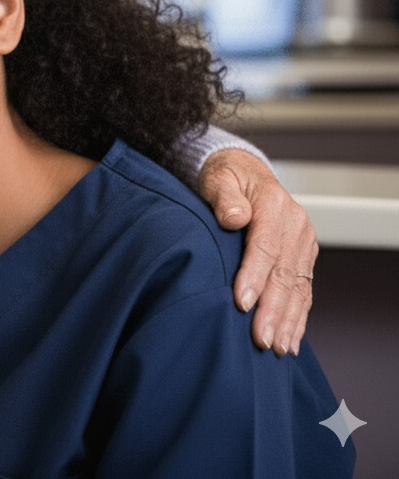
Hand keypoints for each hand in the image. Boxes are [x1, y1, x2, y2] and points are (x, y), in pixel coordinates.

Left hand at [197, 149, 316, 356]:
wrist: (244, 174)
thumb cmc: (225, 178)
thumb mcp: (218, 178)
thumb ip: (224, 197)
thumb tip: (234, 217)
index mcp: (275, 206)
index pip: (265, 246)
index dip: (254, 276)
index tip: (241, 302)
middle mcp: (296, 226)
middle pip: (284, 273)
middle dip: (273, 309)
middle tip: (260, 338)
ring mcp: (303, 244)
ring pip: (298, 288)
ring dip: (288, 321)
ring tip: (277, 348)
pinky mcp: (303, 258)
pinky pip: (304, 291)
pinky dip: (298, 318)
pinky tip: (291, 341)